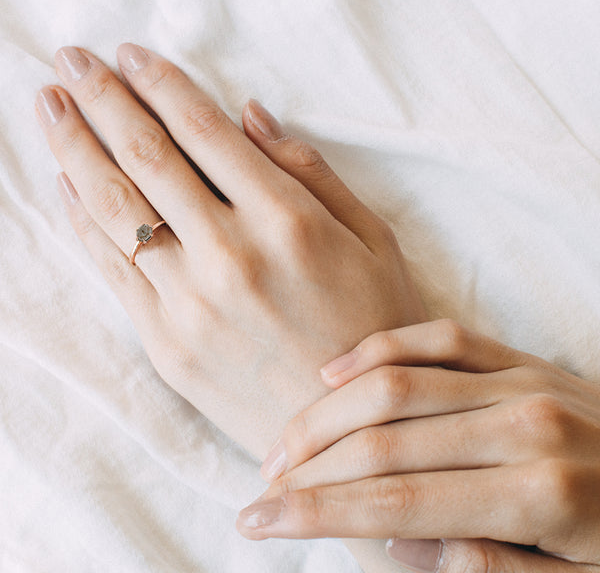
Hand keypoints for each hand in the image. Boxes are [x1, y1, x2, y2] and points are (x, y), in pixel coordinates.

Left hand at [35, 44, 425, 458]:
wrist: (347, 434)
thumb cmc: (374, 331)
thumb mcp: (373, 241)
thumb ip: (311, 173)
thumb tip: (250, 116)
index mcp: (290, 223)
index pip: (205, 133)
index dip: (162, 85)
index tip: (131, 55)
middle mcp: (232, 256)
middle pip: (147, 158)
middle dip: (102, 100)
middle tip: (72, 60)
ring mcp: (191, 305)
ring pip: (116, 209)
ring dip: (75, 148)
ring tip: (50, 106)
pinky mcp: (167, 346)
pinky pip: (113, 272)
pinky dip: (83, 222)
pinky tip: (66, 185)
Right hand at [238, 319, 599, 571]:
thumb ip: (490, 571)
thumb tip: (401, 538)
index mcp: (541, 494)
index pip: (398, 502)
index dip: (318, 512)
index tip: (259, 521)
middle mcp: (522, 423)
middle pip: (384, 438)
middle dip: (309, 465)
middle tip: (261, 486)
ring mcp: (519, 378)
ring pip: (396, 382)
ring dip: (327, 413)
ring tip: (284, 442)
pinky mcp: (515, 355)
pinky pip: (436, 337)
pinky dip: (378, 349)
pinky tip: (334, 372)